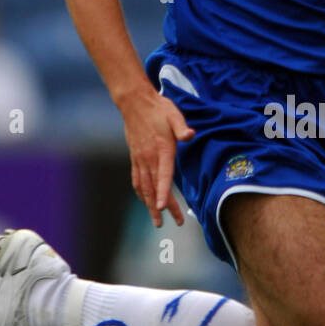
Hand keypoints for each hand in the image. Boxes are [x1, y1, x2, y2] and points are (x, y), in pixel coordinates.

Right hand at [120, 84, 194, 226]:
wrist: (134, 102)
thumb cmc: (158, 108)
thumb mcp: (173, 114)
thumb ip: (181, 127)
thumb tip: (190, 135)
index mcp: (161, 150)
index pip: (162, 175)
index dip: (162, 193)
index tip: (162, 208)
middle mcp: (148, 158)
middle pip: (154, 187)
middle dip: (162, 207)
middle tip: (173, 223)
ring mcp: (140, 159)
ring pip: (144, 187)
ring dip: (149, 205)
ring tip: (157, 221)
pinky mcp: (135, 158)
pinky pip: (137, 180)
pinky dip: (141, 193)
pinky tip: (145, 202)